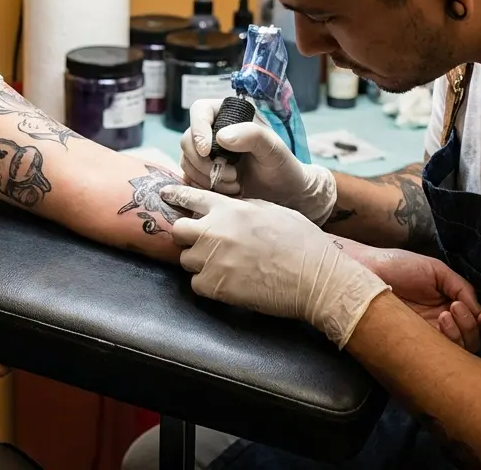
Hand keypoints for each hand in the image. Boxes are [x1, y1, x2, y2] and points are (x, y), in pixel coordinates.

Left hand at [161, 185, 389, 347]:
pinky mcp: (216, 286)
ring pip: (187, 260)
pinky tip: (227, 283)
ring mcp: (213, 259)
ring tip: (223, 267)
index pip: (190, 197)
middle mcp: (215, 231)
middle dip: (188, 237)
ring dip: (200, 263)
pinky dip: (207, 285)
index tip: (165, 195)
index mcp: (230, 209)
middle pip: (179, 231)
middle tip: (204, 245)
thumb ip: (244, 208)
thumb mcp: (273, 210)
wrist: (315, 278)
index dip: (176, 196)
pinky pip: (196, 284)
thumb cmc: (301, 242)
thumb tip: (230, 210)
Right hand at [180, 98, 337, 223]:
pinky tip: (227, 191)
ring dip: (207, 177)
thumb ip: (252, 135)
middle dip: (205, 162)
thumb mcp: (273, 148)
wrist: (284, 192)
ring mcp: (205, 154)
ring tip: (234, 184)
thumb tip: (220, 136)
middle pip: (187, 140)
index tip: (208, 150)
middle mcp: (212, 132)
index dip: (198, 130)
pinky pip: (189, 178)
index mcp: (227, 115)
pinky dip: (204, 187)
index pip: (199, 111)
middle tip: (232, 175)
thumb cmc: (281, 165)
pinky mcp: (201, 173)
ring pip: (187, 162)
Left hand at [349, 246, 480, 351]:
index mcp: (448, 305)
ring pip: (460, 350)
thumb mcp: (436, 270)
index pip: (476, 323)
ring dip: (463, 331)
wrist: (366, 272)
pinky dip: (450, 338)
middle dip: (473, 327)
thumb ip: (461, 287)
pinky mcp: (414, 344)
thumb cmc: (398, 266)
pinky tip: (441, 319)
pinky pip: (440, 353)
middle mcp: (441, 324)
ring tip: (447, 312)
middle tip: (457, 308)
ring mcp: (428, 335)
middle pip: (472, 340)